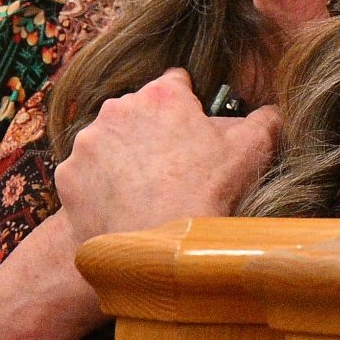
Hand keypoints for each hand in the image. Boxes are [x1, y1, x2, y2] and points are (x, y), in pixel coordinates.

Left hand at [0, 71, 277, 339]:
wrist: (158, 256)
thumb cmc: (206, 200)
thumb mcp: (251, 154)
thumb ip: (265, 121)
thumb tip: (271, 112)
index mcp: (161, 96)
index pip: (175, 83)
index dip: (188, 107)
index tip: (194, 134)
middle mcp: (116, 108)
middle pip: (138, 111)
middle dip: (152, 133)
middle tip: (173, 170)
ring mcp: (87, 143)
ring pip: (108, 142)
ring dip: (124, 159)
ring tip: (146, 193)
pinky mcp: (67, 175)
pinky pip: (86, 173)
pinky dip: (100, 186)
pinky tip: (122, 207)